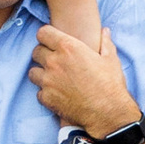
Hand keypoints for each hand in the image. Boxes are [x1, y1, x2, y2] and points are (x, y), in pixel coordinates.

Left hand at [30, 23, 140, 140]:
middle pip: (36, 51)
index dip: (47, 36)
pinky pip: (38, 92)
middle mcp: (54, 62)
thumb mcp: (111, 59)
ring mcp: (48, 81)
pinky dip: (45, 93)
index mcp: (68, 47)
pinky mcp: (47, 98)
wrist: (107, 112)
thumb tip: (105, 31)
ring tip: (53, 78)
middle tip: (54, 61)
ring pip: (33, 72)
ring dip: (41, 73)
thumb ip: (105, 43)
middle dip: (43, 54)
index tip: (51, 41)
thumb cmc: (110, 84)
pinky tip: (57, 94)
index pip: (43, 33)